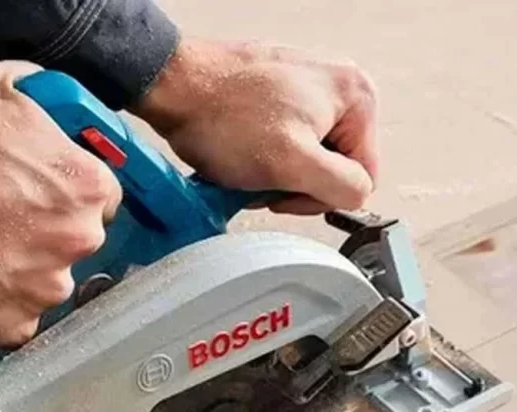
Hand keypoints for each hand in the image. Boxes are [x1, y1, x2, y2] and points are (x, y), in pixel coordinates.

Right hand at [0, 60, 121, 345]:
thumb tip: (42, 95)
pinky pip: (18, 315)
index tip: (43, 189)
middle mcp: (80, 243)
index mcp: (85, 186)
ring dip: (23, 268)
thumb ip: (29, 89)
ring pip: (48, 279)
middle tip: (1, 217)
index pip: (102, 192)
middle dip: (48, 228)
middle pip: (78, 237)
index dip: (70, 188)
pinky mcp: (17, 328)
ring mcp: (49, 291)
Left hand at [135, 39, 377, 213]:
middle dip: (295, 186)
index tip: (283, 192)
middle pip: (334, 170)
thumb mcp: (293, 163)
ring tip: (245, 169)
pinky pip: (283, 147)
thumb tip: (357, 196)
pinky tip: (240, 159)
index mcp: (357, 98)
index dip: (321, 196)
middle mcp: (338, 89)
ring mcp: (307, 92)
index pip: (362, 177)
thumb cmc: (224, 119)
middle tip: (261, 181)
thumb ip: (341, 185)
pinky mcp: (278, 99)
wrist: (175, 88)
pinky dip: (262, 162)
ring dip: (275, 178)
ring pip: (305, 162)